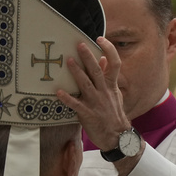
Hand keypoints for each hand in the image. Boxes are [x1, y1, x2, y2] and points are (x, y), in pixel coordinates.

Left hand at [56, 37, 130, 152]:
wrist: (118, 136)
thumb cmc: (114, 113)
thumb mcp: (115, 93)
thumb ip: (108, 77)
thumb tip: (103, 59)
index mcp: (111, 86)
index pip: (115, 63)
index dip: (109, 50)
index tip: (100, 39)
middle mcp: (104, 92)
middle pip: (97, 71)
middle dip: (88, 57)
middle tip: (79, 44)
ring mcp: (96, 103)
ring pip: (86, 85)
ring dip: (77, 73)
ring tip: (69, 61)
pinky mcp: (88, 114)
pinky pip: (76, 105)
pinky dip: (67, 99)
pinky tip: (58, 92)